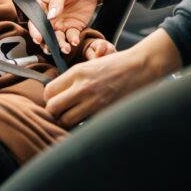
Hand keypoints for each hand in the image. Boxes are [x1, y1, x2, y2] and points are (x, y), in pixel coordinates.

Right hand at [28, 0, 104, 54]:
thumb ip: (56, 2)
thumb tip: (50, 17)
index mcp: (42, 8)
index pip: (36, 21)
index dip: (36, 31)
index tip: (38, 38)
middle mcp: (50, 19)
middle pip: (46, 34)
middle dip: (47, 43)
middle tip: (50, 49)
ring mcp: (62, 24)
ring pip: (59, 38)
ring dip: (61, 45)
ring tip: (65, 49)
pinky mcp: (75, 27)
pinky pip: (72, 36)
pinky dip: (73, 40)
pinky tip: (75, 41)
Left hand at [44, 29, 180, 126]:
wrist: (142, 67)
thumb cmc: (117, 64)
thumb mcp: (92, 64)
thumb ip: (74, 78)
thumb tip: (58, 93)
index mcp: (77, 72)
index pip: (48, 92)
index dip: (50, 98)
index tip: (57, 99)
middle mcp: (82, 87)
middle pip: (52, 108)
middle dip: (55, 112)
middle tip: (63, 111)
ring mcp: (94, 102)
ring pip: (66, 121)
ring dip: (67, 121)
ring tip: (75, 117)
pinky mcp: (105, 112)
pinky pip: (85, 125)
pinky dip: (83, 125)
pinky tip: (88, 120)